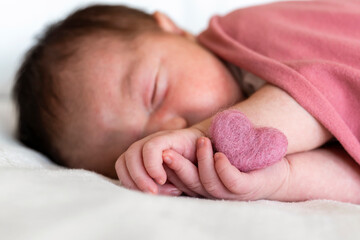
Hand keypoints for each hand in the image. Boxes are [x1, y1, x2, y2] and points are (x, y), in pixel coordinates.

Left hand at [114, 127, 204, 193]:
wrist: (211, 150)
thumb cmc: (190, 170)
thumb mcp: (169, 184)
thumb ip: (154, 188)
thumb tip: (140, 200)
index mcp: (141, 157)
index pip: (122, 169)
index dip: (129, 183)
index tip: (146, 195)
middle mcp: (145, 147)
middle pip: (123, 162)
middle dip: (133, 182)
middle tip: (151, 194)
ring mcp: (155, 139)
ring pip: (132, 154)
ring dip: (141, 176)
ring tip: (156, 189)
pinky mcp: (167, 136)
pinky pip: (151, 148)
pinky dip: (152, 165)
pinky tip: (162, 178)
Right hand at [163, 137, 290, 199]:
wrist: (274, 163)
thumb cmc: (240, 152)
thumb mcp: (214, 147)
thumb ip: (194, 144)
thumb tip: (173, 128)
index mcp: (200, 180)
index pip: (177, 178)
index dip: (167, 168)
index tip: (161, 152)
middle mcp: (211, 189)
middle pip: (187, 181)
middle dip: (176, 167)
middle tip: (166, 152)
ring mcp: (229, 190)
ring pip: (208, 182)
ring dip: (202, 161)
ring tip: (202, 141)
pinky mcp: (247, 188)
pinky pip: (232, 182)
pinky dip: (224, 169)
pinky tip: (220, 155)